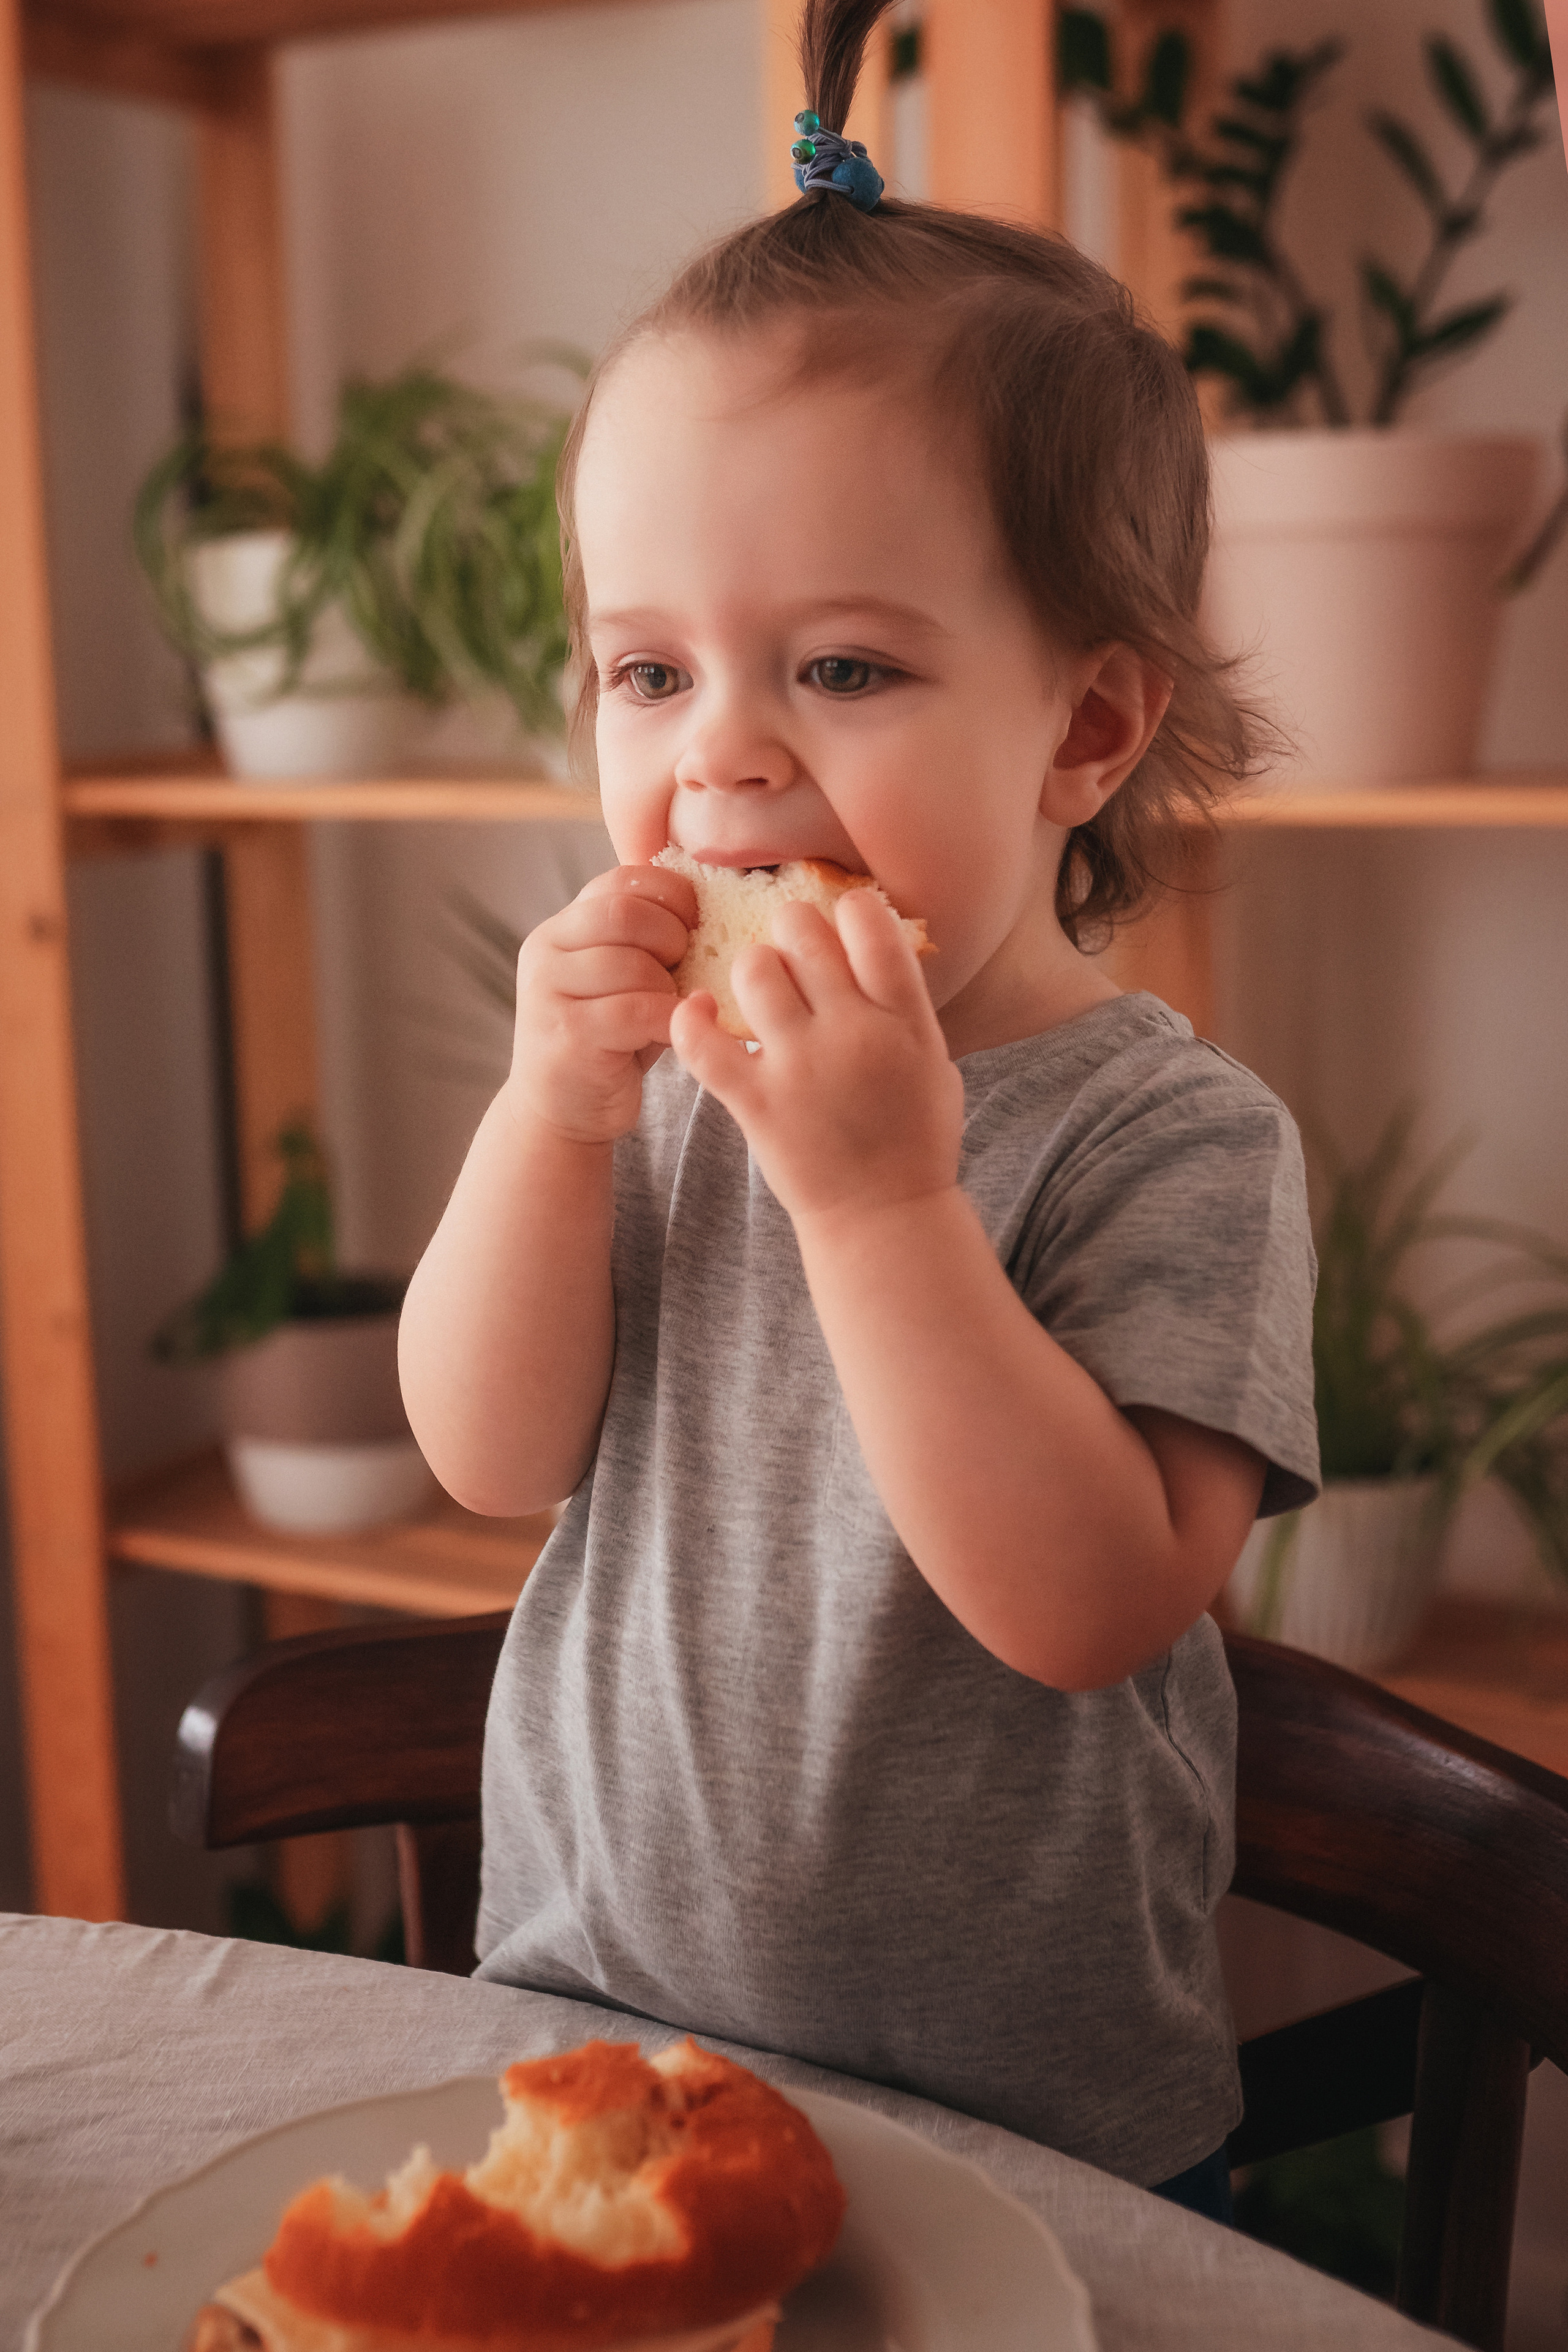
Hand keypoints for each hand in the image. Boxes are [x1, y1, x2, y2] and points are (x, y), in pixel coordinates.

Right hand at [506, 865, 696, 1144]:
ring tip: (673, 1006)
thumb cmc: (609, 1040)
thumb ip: (648, 941)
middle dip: (671, 937)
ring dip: (670, 986)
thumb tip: (714, 905)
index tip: (695, 925)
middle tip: (685, 968)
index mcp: (562, 927)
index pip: (622, 880)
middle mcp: (546, 950)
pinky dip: (669, 1019)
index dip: (672, 896)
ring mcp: (549, 992)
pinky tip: (675, 1032)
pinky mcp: (566, 1034)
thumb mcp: (625, 979)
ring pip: (632, 964)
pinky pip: (636, 1011)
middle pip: (625, 913)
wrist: (563, 1111)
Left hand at [667, 890, 963, 1226]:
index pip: (870, 923)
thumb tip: (875, 943)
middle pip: (803, 933)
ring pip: (753, 970)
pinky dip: (690, 1021)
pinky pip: (703, 1041)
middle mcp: (853, 1032)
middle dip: (792, 929)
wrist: (883, 1216)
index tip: (842, 919)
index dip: (849, 908)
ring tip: (759, 989)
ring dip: (751, 968)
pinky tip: (696, 1014)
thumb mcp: (933, 1062)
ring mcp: (801, 1066)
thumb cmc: (914, 1138)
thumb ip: (904, 1005)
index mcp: (905, 1020)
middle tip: (792, 949)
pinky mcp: (756, 1102)